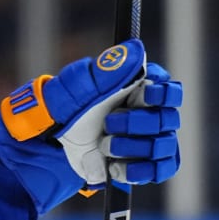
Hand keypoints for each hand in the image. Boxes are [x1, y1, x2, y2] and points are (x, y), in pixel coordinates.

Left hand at [0, 39, 182, 210]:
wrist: (49, 144)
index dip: (161, 94)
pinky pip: (163, 169)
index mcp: (137, 87)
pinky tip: (117, 168)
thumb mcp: (76, 87)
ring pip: (164, 146)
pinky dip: (142, 171)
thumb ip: (105, 70)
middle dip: (138, 124)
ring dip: (134, 148)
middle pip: (167, 119)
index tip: (139, 96)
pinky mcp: (145, 164)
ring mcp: (148, 139)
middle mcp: (148, 112)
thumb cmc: (63, 108)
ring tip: (106, 146)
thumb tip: (136, 49)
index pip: (169, 88)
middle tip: (109, 124)